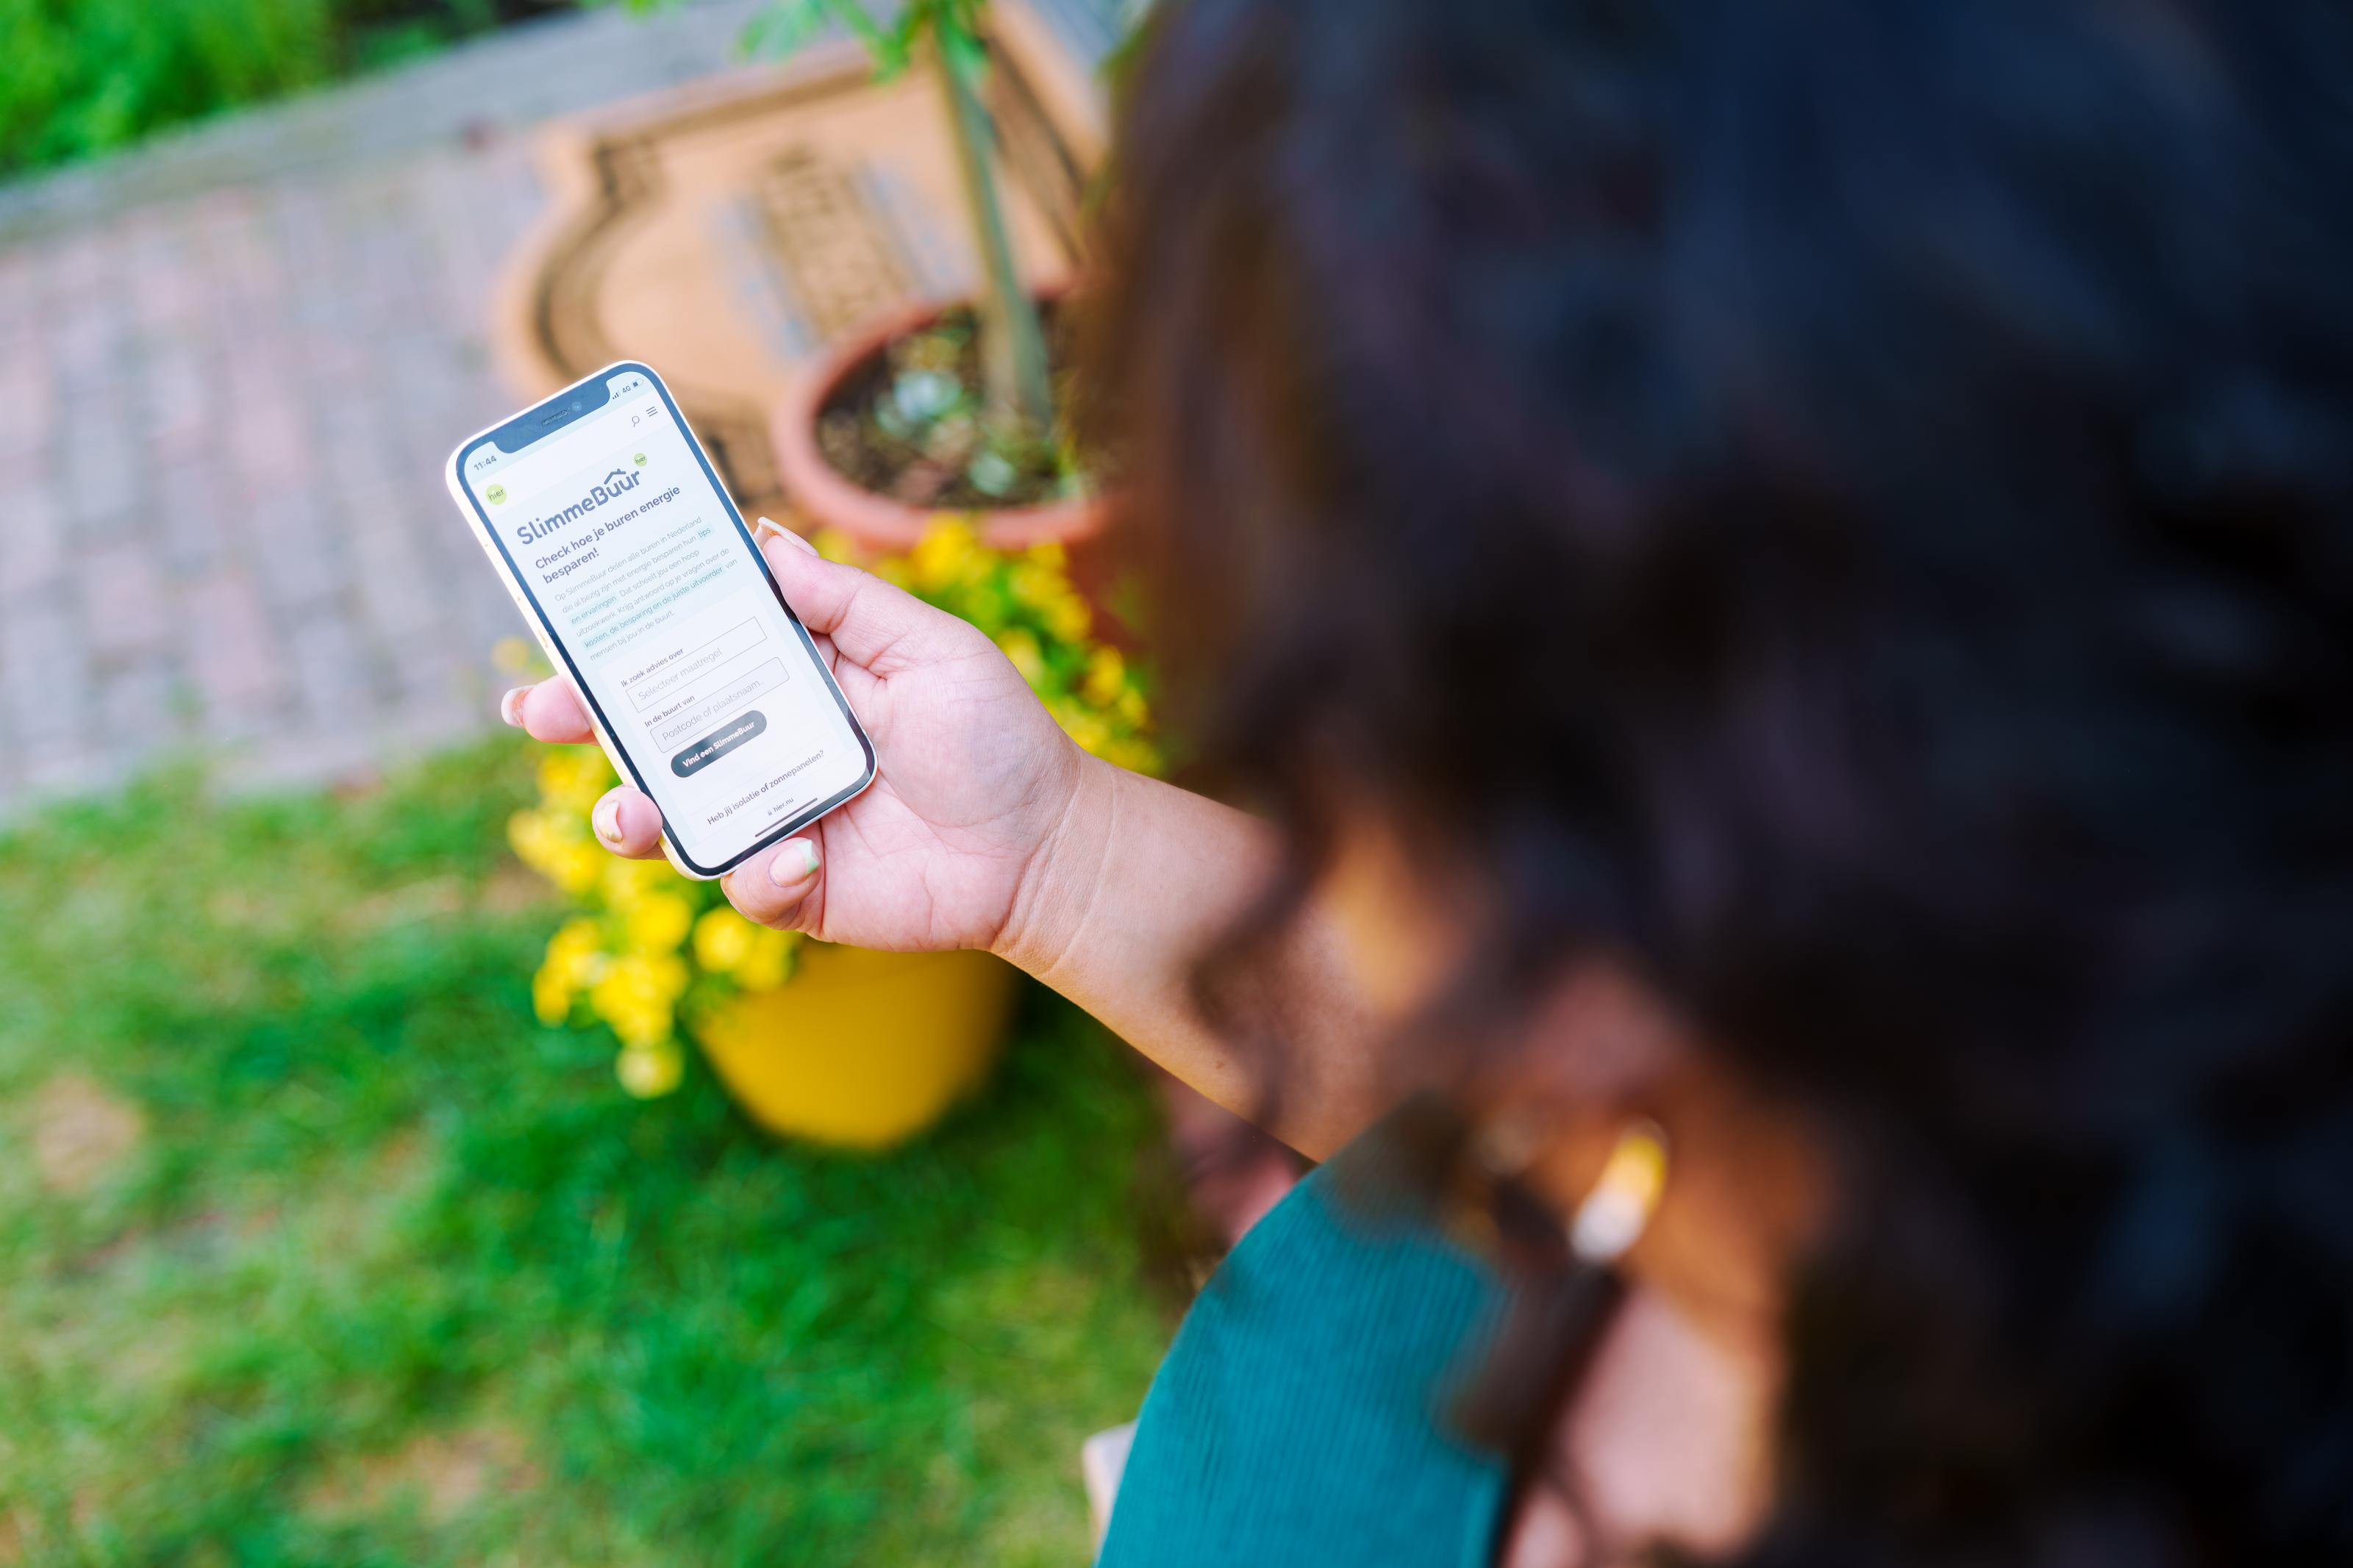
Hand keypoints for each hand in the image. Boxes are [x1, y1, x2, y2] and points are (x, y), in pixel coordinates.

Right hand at [501, 524, 1093, 954]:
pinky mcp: (794, 886)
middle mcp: (763, 744)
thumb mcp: (930, 648)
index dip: (621, 635)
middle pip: (647, 728)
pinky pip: (745, 884)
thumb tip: (767, 542)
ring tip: (627, 810)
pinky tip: (805, 859)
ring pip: (668, 816)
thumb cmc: (997, 737)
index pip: (685, 646)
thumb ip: (846, 604)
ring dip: (629, 811)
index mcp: (787, 676)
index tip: (563, 614)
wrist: (1046, 845)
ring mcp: (772, 817)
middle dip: (581, 717)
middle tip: (536, 709)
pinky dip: (762, 873)